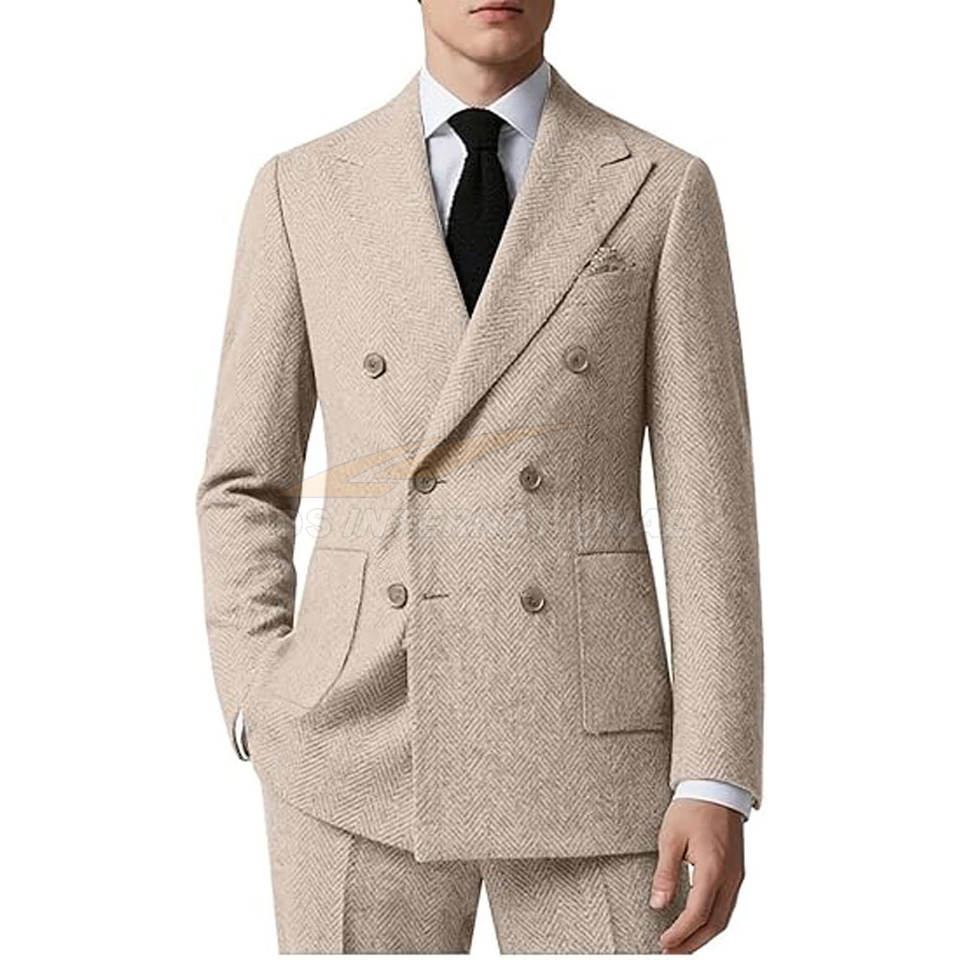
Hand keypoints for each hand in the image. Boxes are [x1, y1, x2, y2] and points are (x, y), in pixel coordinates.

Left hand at [649, 799, 744, 952]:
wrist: (716, 788)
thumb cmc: (692, 808)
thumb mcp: (671, 838)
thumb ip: (666, 874)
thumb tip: (658, 904)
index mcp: (714, 869)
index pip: (697, 914)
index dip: (680, 933)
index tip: (663, 943)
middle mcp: (731, 877)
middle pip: (715, 924)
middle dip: (692, 942)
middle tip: (670, 951)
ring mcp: (737, 876)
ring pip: (724, 918)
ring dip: (703, 934)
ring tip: (681, 943)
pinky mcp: (737, 871)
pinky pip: (727, 905)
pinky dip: (712, 920)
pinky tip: (697, 921)